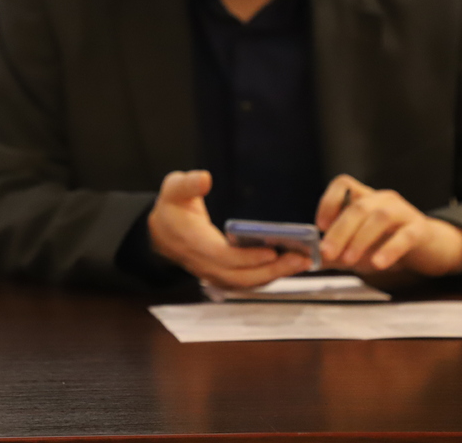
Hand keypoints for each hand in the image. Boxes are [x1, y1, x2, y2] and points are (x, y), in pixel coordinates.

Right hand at [148, 170, 310, 287]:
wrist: (160, 234)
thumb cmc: (171, 208)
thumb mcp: (173, 189)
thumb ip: (188, 184)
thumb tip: (205, 178)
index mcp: (195, 243)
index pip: (224, 257)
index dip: (248, 257)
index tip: (272, 251)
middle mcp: (206, 264)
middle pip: (241, 276)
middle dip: (273, 270)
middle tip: (302, 259)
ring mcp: (214, 274)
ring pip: (247, 283)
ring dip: (275, 276)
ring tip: (302, 263)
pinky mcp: (223, 276)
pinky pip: (247, 282)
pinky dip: (268, 276)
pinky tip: (288, 266)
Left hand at [316, 175, 461, 277]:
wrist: (431, 249)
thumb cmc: (388, 245)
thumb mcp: (358, 247)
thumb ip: (334, 252)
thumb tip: (303, 261)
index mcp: (365, 197)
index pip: (343, 183)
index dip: (328, 200)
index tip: (319, 225)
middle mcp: (383, 199)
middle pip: (357, 206)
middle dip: (339, 230)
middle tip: (327, 253)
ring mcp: (403, 212)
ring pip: (378, 217)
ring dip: (360, 239)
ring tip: (350, 261)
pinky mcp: (420, 229)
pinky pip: (405, 235)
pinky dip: (389, 249)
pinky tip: (378, 263)